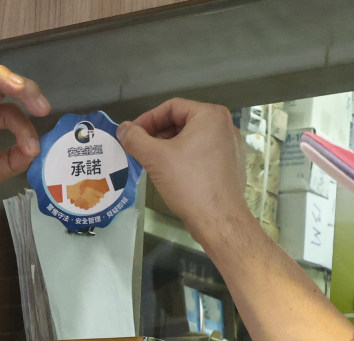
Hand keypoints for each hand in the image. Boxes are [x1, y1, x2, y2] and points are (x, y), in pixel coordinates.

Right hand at [118, 98, 250, 238]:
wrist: (219, 220)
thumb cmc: (190, 184)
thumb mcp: (155, 158)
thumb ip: (135, 138)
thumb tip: (122, 129)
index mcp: (210, 115)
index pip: (171, 107)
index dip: (147, 119)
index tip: (132, 135)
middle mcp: (224, 125)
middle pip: (182, 122)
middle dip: (158, 135)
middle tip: (140, 150)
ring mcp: (230, 146)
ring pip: (192, 139)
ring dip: (169, 147)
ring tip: (153, 163)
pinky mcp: (231, 165)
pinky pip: (202, 153)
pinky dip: (185, 158)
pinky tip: (173, 175)